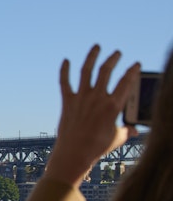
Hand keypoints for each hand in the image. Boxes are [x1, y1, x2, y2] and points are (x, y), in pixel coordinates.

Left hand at [44, 45, 138, 186]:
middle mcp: (97, 98)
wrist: (74, 154)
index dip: (132, 71)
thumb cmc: (98, 147)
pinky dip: (64, 70)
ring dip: (92, 56)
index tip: (135, 64)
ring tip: (96, 47)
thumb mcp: (117, 138)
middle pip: (106, 71)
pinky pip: (64, 82)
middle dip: (113, 59)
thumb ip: (127, 130)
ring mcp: (81, 98)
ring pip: (86, 70)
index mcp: (113, 106)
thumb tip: (134, 130)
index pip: (126, 82)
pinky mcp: (67, 102)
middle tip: (117, 53)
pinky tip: (65, 61)